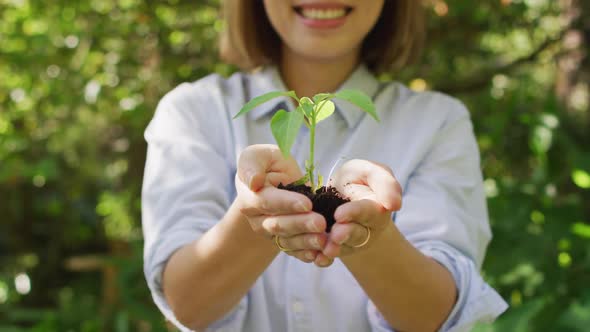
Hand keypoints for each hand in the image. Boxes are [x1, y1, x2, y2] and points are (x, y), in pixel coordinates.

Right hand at [235, 144, 327, 262]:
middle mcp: (258, 219)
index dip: (286, 204)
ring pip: (288, 241)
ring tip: (325, 240)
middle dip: (301, 224)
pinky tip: (322, 256)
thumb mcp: (259, 155)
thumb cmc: (268, 163)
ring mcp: (271, 233)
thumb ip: (251, 165)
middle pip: (279, 225)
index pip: (267, 202)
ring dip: (307, 242)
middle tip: (321, 223)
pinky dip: (308, 255)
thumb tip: (253, 182)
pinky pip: (296, 251)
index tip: (307, 203)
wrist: (276, 179)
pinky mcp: (285, 241)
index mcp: (250, 197)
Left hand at [317, 159, 401, 263]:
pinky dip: (324, 259)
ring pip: (345, 247)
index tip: (340, 214)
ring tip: (327, 249)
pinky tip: (318, 259)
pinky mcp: (334, 248)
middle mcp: (366, 229)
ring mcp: (350, 241)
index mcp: (377, 209)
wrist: (339, 192)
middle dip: (346, 234)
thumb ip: (385, 182)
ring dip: (336, 248)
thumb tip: (394, 204)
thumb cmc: (356, 180)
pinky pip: (329, 256)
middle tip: (336, 234)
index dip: (355, 213)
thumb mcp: (369, 172)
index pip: (368, 212)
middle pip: (358, 234)